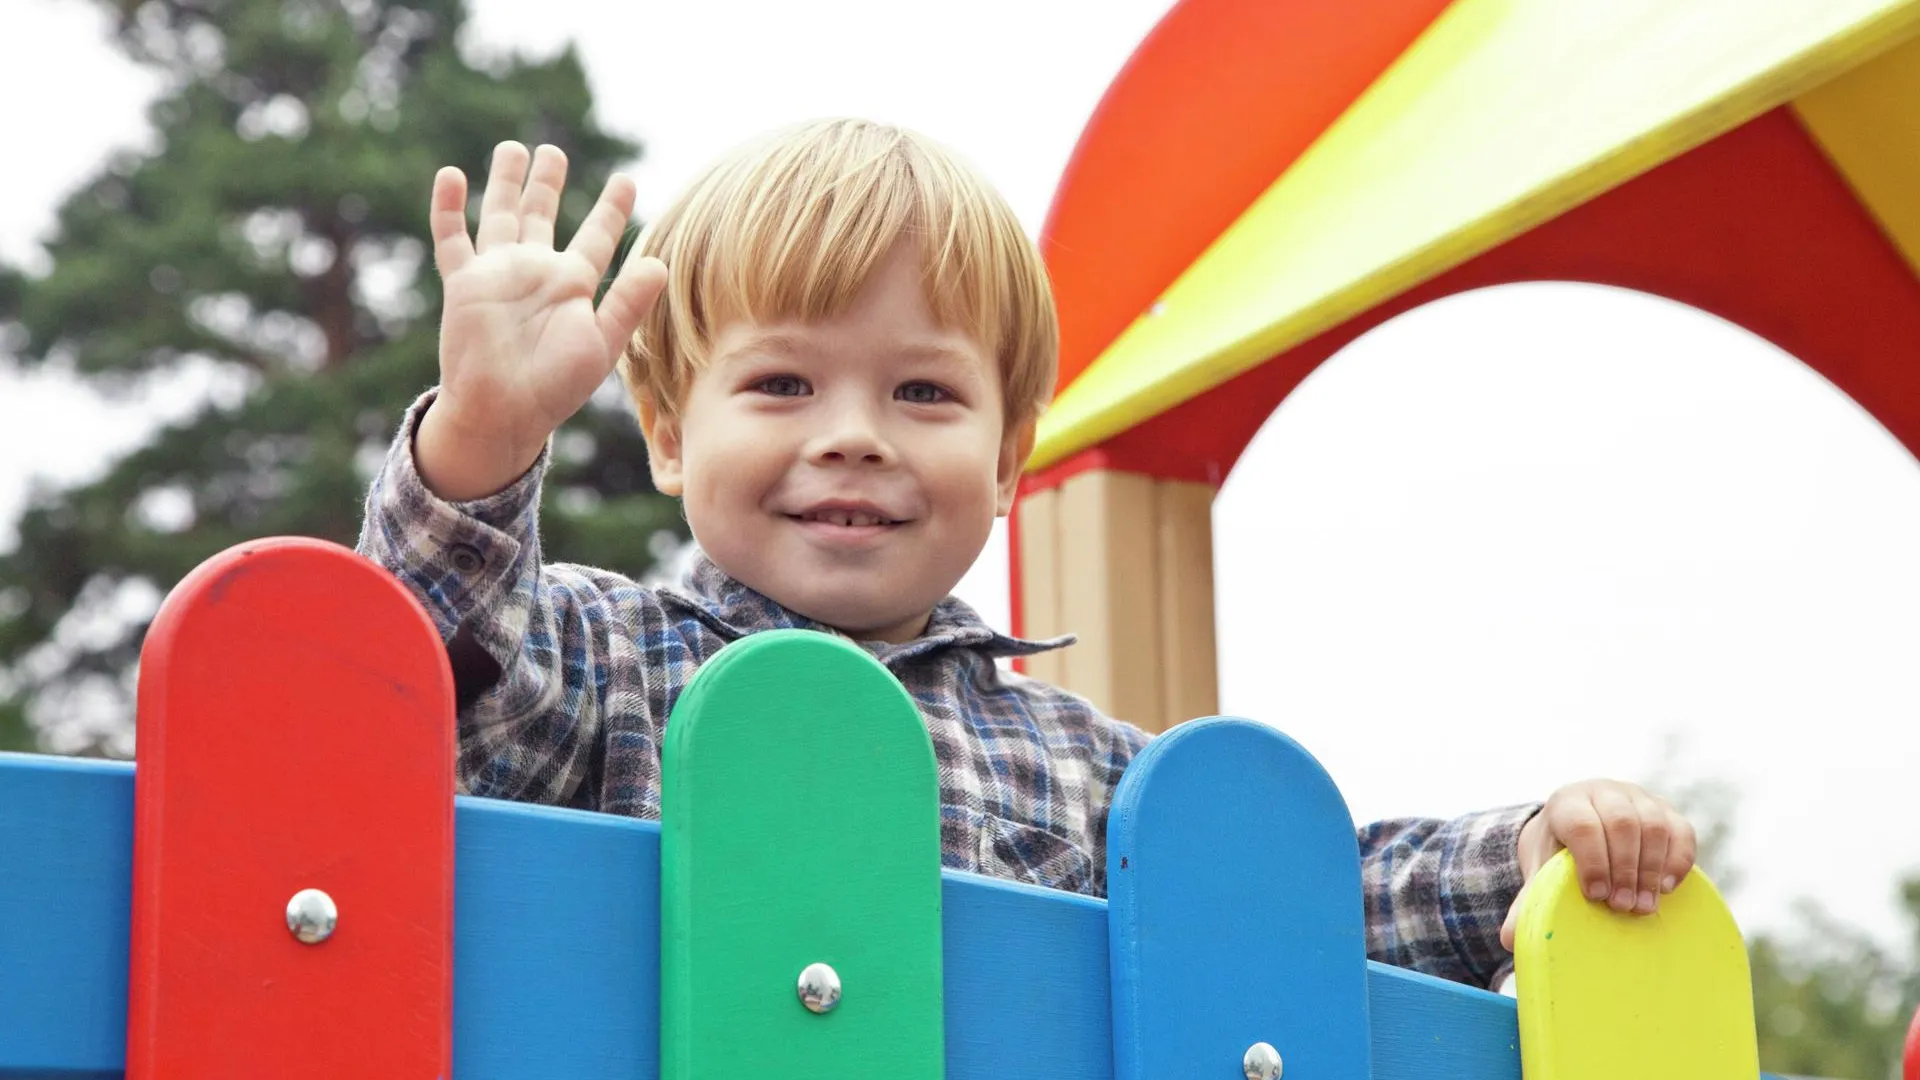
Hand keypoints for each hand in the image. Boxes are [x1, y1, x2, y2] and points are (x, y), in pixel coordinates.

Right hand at [417, 141, 668, 500]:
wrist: (503, 411)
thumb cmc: (555, 386)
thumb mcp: (600, 344)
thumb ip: (628, 304)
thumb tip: (659, 263)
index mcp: (572, 285)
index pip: (596, 236)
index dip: (611, 208)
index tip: (626, 178)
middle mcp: (535, 272)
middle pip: (542, 215)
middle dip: (547, 182)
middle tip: (553, 150)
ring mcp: (497, 273)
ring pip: (500, 216)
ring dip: (506, 183)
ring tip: (513, 148)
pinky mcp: (464, 282)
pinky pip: (453, 239)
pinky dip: (449, 208)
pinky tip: (451, 176)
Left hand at [1499, 778, 1696, 949]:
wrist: (1580, 827)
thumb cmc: (1560, 854)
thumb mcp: (1542, 871)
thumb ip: (1529, 900)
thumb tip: (1509, 940)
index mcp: (1567, 803)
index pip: (1583, 825)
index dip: (1592, 861)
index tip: (1596, 896)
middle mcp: (1603, 793)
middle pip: (1622, 823)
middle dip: (1624, 869)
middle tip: (1624, 908)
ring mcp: (1638, 798)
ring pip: (1653, 825)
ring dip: (1651, 869)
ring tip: (1644, 906)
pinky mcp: (1666, 810)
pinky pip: (1681, 830)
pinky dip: (1678, 859)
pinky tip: (1667, 888)